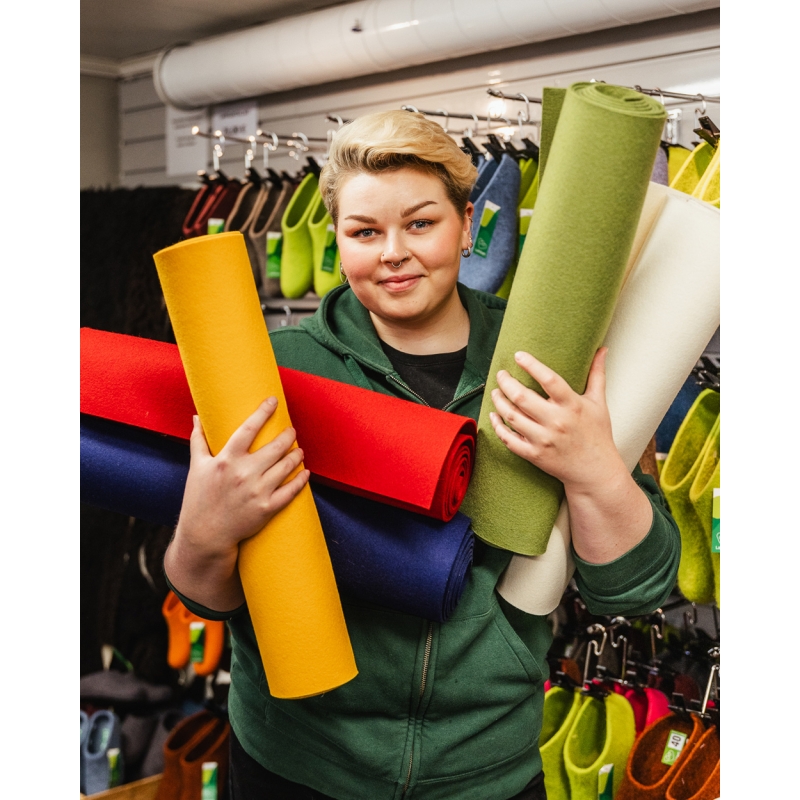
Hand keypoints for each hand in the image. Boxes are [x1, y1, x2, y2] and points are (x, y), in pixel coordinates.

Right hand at [176, 396, 309, 557]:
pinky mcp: (266, 508)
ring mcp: (257, 491)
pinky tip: (306, 472)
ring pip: (286, 466)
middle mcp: (243, 473)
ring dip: (297, 455)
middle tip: (292, 431)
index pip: (248, 429)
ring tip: (299, 450)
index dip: (262, 412)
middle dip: (288, 435)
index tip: (273, 400)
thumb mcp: (197, 467)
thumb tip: (196, 417)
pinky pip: (291, 491)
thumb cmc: (199, 498)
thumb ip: (199, 440)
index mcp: (226, 460)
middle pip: (275, 447)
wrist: (205, 535)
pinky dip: (301, 480)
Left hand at [489, 348, 624, 492]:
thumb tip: (602, 349)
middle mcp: (556, 422)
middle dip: (506, 382)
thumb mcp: (599, 403)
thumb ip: (597, 375)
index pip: (549, 380)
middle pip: (522, 397)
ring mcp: (543, 440)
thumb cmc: (597, 434)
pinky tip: (494, 415)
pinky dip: (497, 426)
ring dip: (498, 401)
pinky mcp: (534, 455)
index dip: (532, 365)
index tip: (519, 355)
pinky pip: (508, 439)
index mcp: (572, 406)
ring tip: (495, 391)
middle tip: (501, 374)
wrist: (595, 472)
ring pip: (511, 416)